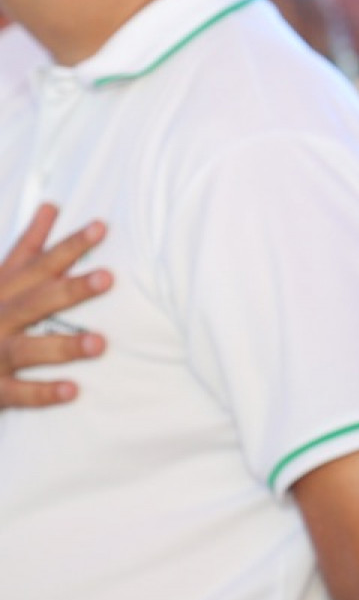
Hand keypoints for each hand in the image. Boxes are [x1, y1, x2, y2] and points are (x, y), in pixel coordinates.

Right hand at [0, 204, 112, 407]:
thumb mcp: (0, 279)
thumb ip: (24, 248)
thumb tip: (51, 206)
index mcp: (1, 291)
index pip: (37, 263)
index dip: (68, 245)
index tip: (101, 227)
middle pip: (37, 301)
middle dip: (70, 289)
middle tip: (107, 278)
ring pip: (29, 348)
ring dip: (63, 346)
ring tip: (99, 343)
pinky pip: (17, 393)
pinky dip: (42, 393)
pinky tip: (72, 391)